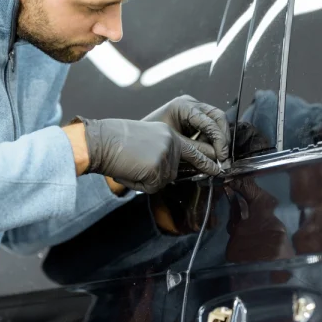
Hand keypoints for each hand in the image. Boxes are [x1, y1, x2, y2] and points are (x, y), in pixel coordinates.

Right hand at [79, 118, 220, 193]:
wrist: (102, 141)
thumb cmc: (117, 142)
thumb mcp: (146, 140)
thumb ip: (163, 152)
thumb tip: (168, 171)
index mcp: (169, 135)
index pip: (194, 149)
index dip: (206, 160)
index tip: (218, 167)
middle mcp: (172, 144)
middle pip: (177, 170)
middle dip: (174, 172)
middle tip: (183, 169)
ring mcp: (166, 156)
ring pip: (163, 180)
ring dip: (148, 179)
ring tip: (132, 164)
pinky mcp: (158, 169)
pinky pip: (153, 186)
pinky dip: (140, 184)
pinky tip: (131, 170)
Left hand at [142, 95, 229, 162]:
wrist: (135, 138)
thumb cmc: (149, 137)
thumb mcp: (175, 143)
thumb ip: (196, 149)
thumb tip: (216, 158)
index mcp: (184, 105)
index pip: (210, 120)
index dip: (219, 139)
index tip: (222, 156)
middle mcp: (191, 104)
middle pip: (217, 117)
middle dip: (223, 138)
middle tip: (224, 157)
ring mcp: (194, 110)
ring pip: (217, 122)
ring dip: (220, 140)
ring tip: (219, 158)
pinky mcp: (195, 119)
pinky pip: (210, 128)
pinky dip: (213, 141)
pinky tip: (212, 153)